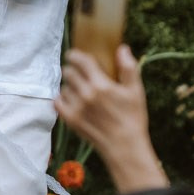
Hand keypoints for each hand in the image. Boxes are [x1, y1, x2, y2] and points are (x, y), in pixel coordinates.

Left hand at [56, 46, 169, 191]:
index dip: (75, 55)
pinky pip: (57, 102)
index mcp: (101, 85)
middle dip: (73, 70)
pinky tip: (71, 100)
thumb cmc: (133, 117)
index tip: (74, 55)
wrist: (124, 146)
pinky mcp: (70, 119)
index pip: (81, 61)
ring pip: (64, 87)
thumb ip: (129, 68)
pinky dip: (62, 99)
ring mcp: (76, 108)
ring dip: (70, 86)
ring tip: (80, 90)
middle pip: (69, 72)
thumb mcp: (136, 91)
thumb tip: (122, 48)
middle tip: (78, 73)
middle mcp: (85, 94)